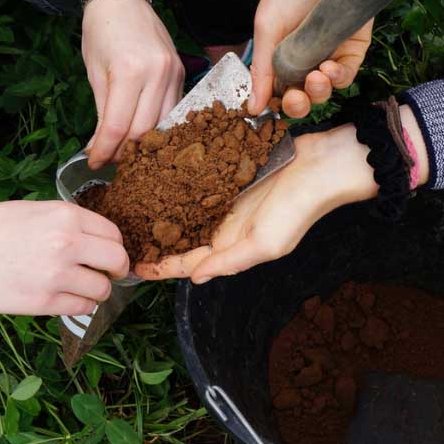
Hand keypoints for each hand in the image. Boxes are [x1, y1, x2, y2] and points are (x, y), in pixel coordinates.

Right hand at [0, 200, 129, 315]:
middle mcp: (67, 243)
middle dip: (116, 271)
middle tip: (106, 275)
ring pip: (102, 290)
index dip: (113, 247)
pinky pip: (81, 308)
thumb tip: (95, 243)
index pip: (113, 234)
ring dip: (96, 291)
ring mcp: (56, 274)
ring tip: (79, 289)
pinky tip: (64, 299)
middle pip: (118, 261)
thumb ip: (66, 224)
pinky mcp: (42, 302)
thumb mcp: (33, 211)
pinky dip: (79, 306)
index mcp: (65, 215)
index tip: (107, 256)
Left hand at [82, 0, 183, 168]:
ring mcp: (174, 73)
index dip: (104, 151)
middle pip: (144, 131)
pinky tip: (143, 131)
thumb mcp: (94, 73)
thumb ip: (101, 113)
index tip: (94, 162)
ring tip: (125, 149)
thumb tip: (99, 147)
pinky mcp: (182, 73)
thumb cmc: (100, 32)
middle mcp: (156, 73)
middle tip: (108, 159)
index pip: (117, 127)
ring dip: (143, 143)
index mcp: (129, 71)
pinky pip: (173, 110)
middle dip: (124, 152)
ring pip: (163, 125)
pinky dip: (157, 126)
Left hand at [136, 105, 429, 282]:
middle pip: (180, 236)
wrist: (323, 163)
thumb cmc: (299, 208)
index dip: (160, 267)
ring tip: (132, 209)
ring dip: (160, 210)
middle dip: (153, 240)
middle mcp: (224, 224)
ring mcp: (225, 197)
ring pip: (184, 208)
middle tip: (121, 238)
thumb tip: (195, 280)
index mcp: (231, 246)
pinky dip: (177, 182)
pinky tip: (157, 176)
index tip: (131, 267)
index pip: (187, 262)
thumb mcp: (266, 243)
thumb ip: (229, 261)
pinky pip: (197, 179)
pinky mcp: (229, 172)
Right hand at [249, 0, 373, 118]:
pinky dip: (338, 78)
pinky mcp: (353, 48)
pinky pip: (347, 75)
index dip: (278, 104)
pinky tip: (329, 68)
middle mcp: (305, 58)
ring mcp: (329, 55)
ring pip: (325, 91)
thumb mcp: (268, 28)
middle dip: (299, 104)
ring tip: (316, 76)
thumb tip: (252, 108)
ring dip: (319, 91)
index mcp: (280, 55)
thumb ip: (262, 70)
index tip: (275, 107)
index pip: (278, 91)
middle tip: (296, 98)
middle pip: (303, 97)